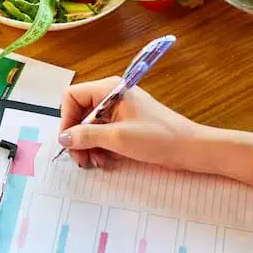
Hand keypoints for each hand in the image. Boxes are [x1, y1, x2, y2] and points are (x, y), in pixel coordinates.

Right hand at [59, 76, 199, 169]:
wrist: (189, 148)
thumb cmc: (158, 137)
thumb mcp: (118, 138)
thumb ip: (87, 135)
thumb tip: (63, 137)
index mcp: (110, 89)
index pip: (73, 96)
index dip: (66, 118)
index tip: (69, 141)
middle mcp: (112, 96)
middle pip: (80, 112)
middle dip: (77, 137)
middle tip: (80, 159)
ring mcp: (119, 110)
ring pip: (90, 126)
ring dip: (88, 146)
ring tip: (95, 163)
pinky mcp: (126, 124)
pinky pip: (103, 133)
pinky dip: (100, 147)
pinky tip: (105, 161)